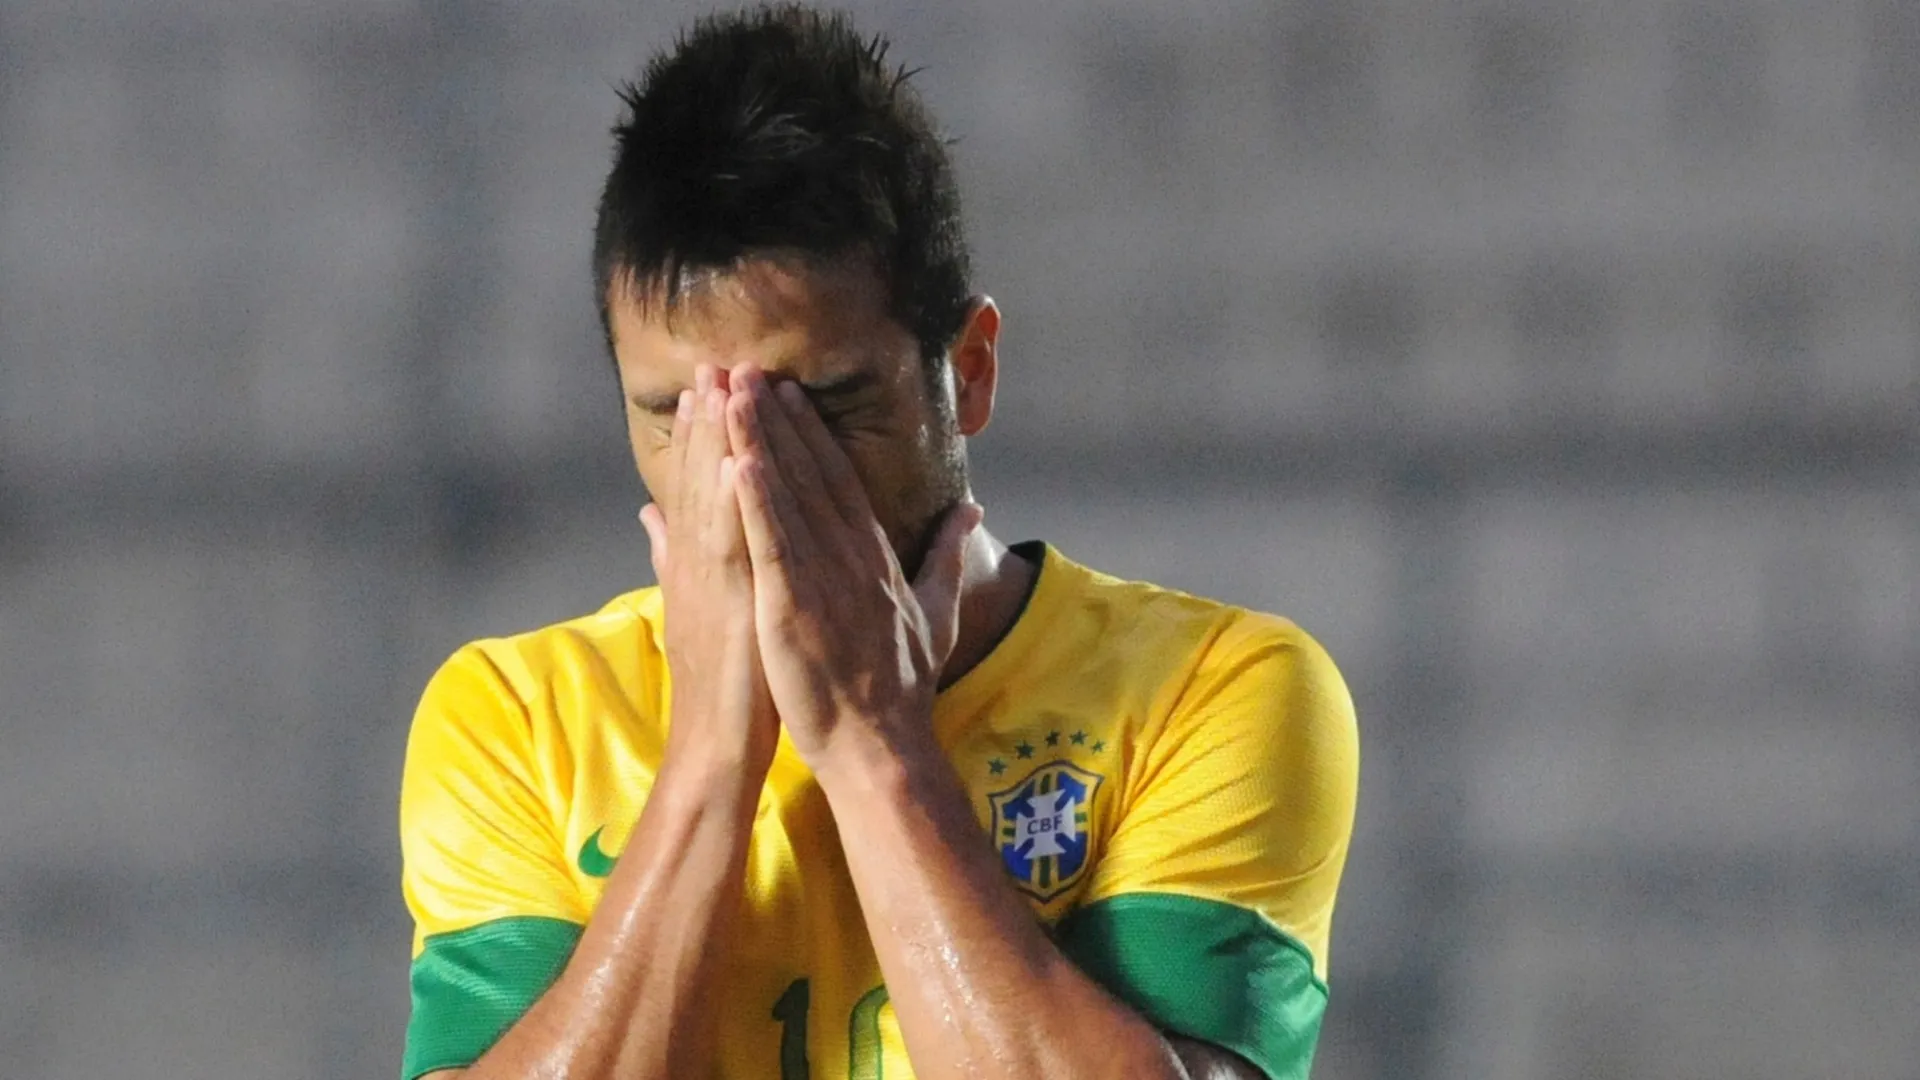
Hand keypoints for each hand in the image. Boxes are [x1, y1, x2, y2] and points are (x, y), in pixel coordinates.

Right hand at [638, 365, 779, 787]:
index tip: (708, 383)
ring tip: (718, 390)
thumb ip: (673, 558)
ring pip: (708, 502)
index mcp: (697, 565)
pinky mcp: (729, 609)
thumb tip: (650, 513)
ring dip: (712, 446)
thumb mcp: (694, 611)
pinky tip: (733, 463)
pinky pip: (729, 548)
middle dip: (706, 422)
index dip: (701, 436)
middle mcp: (697, 566)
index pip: (698, 488)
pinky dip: (728, 505)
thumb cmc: (720, 685)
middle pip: (699, 482)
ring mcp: (710, 586)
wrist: (715, 747)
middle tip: (712, 362)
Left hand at [720, 365, 982, 771]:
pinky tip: (737, 461)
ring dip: (759, 442)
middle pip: (810, 473)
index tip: (787, 393)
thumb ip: (946, 554)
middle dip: (778, 419)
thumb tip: (974, 508)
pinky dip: (755, 501)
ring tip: (733, 393)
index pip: (839, 478)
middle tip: (749, 369)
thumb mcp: (936, 610)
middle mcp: (850, 556)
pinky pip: (772, 544)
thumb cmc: (903, 685)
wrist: (883, 743)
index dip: (810, 432)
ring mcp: (822, 579)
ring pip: (786, 497)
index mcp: (873, 554)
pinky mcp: (794, 607)